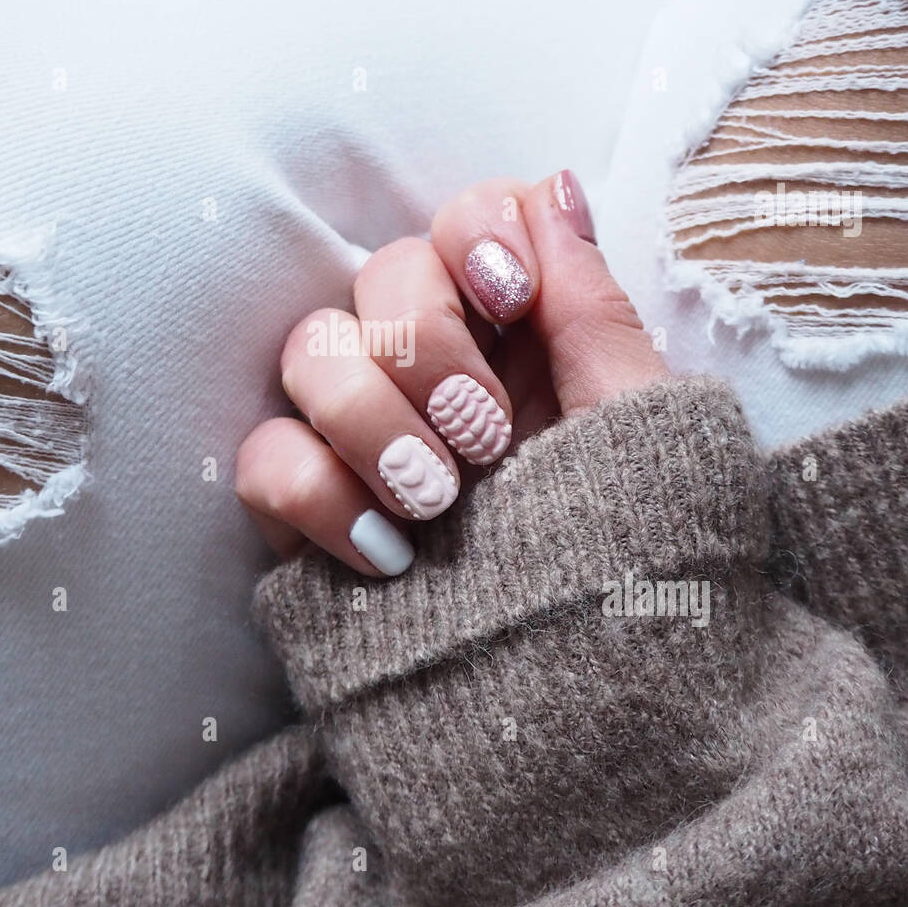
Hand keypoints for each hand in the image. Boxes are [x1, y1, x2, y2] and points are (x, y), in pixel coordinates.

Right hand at [236, 169, 667, 575]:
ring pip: (308, 350)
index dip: (472, 236)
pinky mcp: (311, 508)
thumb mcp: (641, 437)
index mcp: (526, 342)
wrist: (587, 723)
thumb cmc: (639, 576)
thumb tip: (555, 183)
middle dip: (426, 346)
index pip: (465, 218)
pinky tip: (387, 558)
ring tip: (439, 504)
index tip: (510, 299)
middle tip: (484, 438)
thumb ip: (591, 309)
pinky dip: (318, 496)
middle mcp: (440, 373)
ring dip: (371, 419)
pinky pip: (266, 456)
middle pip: (379, 272)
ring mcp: (368, 438)